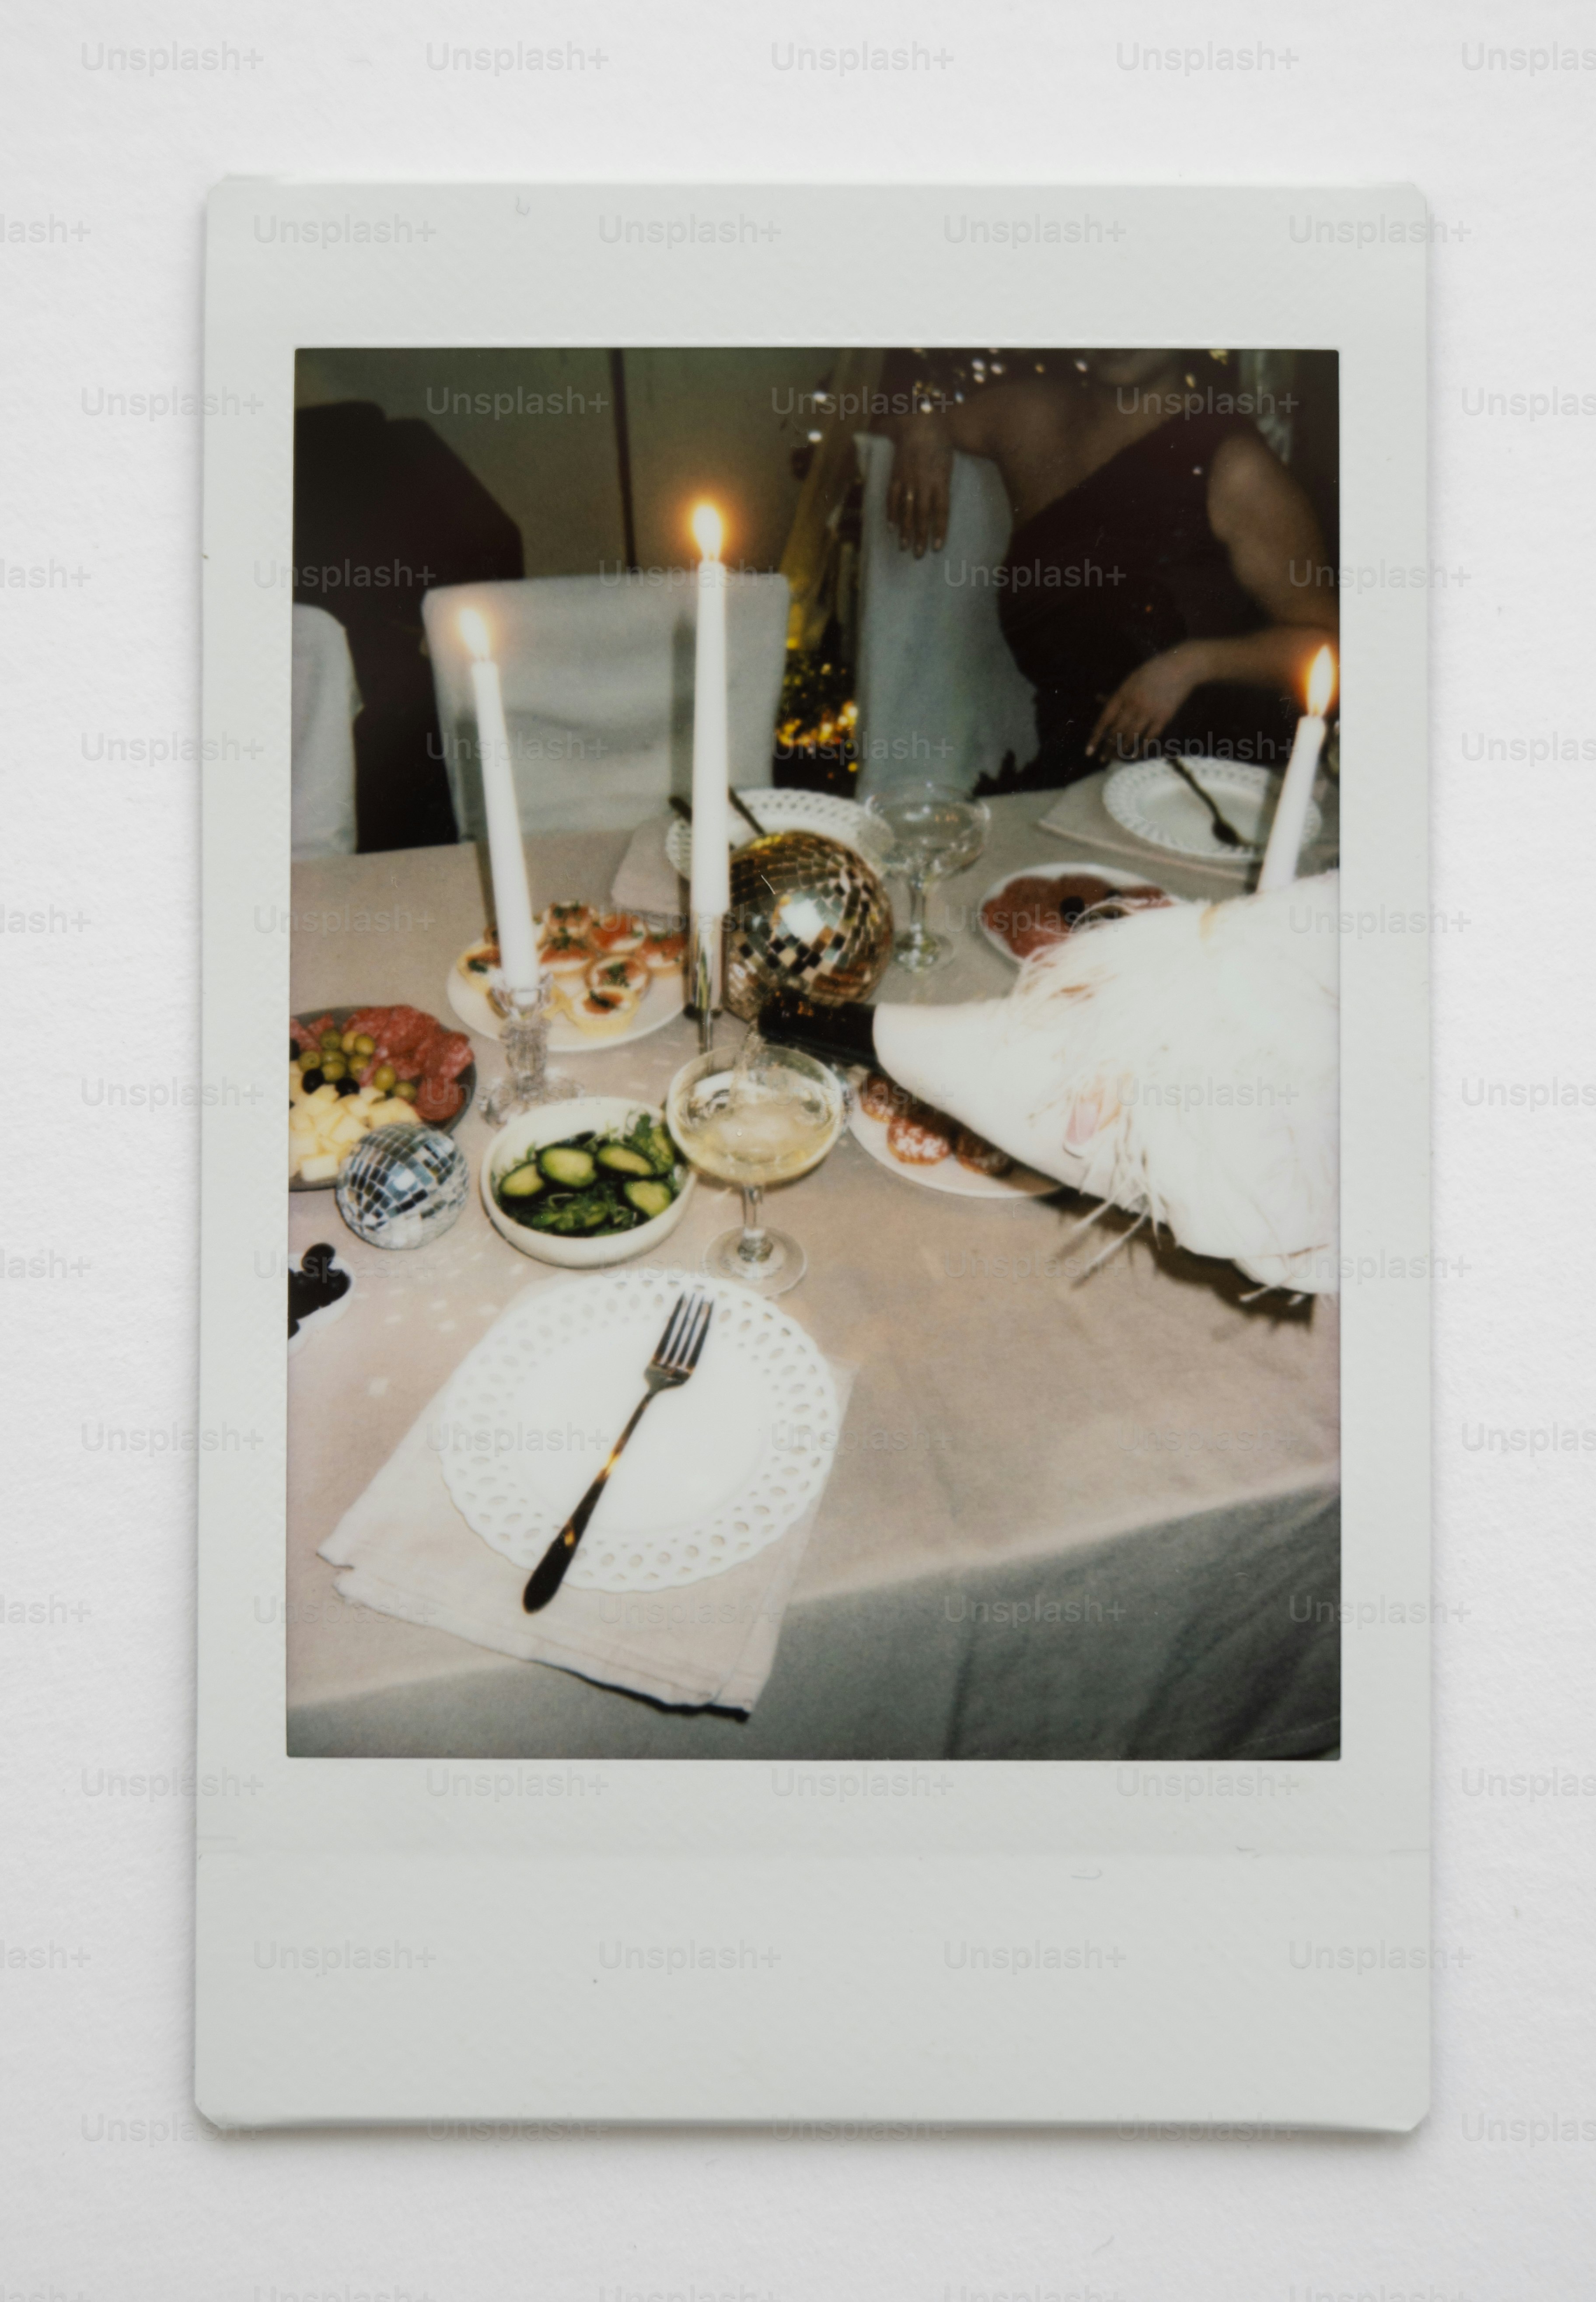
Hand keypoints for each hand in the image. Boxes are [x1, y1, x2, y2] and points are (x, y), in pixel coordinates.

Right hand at [885, 419, 951, 555]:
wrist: (919, 423)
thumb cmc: (939, 442)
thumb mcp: (948, 463)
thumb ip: (944, 484)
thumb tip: (941, 506)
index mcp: (940, 480)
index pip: (941, 511)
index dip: (939, 530)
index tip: (937, 547)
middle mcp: (924, 483)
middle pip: (923, 515)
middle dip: (921, 537)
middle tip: (919, 555)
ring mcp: (908, 480)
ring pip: (907, 510)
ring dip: (905, 531)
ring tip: (904, 547)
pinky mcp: (896, 475)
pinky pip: (892, 497)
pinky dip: (891, 513)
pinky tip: (890, 528)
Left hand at [1087, 645, 1207, 758]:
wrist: (1180, 668)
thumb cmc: (1152, 672)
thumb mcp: (1130, 679)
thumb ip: (1116, 694)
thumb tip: (1098, 699)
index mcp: (1122, 694)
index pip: (1104, 721)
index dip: (1095, 738)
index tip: (1089, 752)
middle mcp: (1133, 704)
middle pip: (1116, 732)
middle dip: (1108, 748)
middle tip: (1103, 758)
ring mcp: (1149, 712)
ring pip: (1131, 737)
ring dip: (1122, 751)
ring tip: (1115, 759)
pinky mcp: (1163, 718)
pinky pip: (1149, 738)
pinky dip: (1141, 748)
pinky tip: (1134, 755)